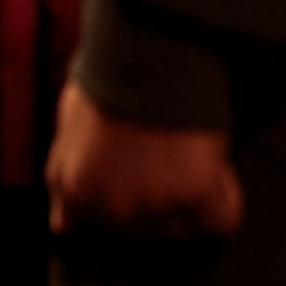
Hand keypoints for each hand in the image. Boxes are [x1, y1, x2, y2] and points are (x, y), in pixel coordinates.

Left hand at [44, 81, 242, 236]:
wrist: (145, 57)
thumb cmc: (106, 85)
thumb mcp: (67, 130)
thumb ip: (63, 178)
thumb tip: (62, 224)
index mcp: (74, 188)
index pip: (93, 223)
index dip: (116, 195)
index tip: (129, 173)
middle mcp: (111, 207)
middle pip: (141, 227)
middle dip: (153, 199)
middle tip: (161, 156)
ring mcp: (153, 203)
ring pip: (181, 227)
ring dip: (188, 200)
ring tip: (185, 155)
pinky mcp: (195, 194)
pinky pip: (220, 220)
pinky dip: (224, 200)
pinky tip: (214, 172)